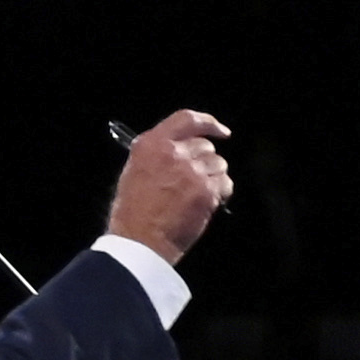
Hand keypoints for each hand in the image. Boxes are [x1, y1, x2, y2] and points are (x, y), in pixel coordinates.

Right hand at [107, 109, 236, 262]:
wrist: (141, 240)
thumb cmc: (133, 211)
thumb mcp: (135, 170)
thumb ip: (158, 153)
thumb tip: (182, 148)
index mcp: (152, 144)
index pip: (187, 119)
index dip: (208, 123)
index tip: (221, 131)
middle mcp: (173, 153)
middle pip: (206, 146)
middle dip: (206, 161)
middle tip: (196, 178)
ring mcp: (192, 172)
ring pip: (219, 164)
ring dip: (214, 177)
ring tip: (197, 193)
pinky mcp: (206, 192)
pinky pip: (226, 184)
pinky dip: (221, 192)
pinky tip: (207, 202)